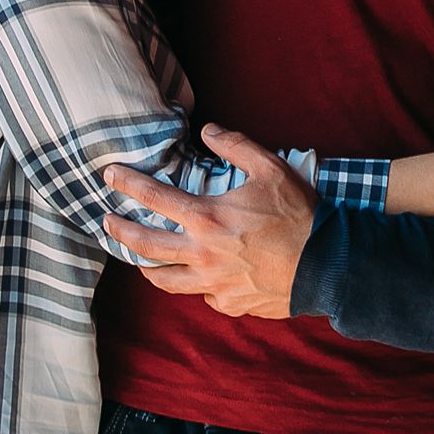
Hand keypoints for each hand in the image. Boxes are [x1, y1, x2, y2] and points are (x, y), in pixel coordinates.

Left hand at [103, 128, 314, 315]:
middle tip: (106, 222)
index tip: (109, 176)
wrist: (327, 265)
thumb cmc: (300, 214)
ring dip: (146, 267)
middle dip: (119, 230)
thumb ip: (236, 145)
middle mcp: (202, 254)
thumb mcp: (271, 168)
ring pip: (165, 280)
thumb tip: (208, 130)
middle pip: (145, 245)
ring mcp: (213, 283)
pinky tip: (197, 278)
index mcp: (207, 218)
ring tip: (138, 260)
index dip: (127, 183)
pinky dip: (196, 285)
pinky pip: (202, 296)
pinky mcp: (229, 303)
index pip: (153, 197)